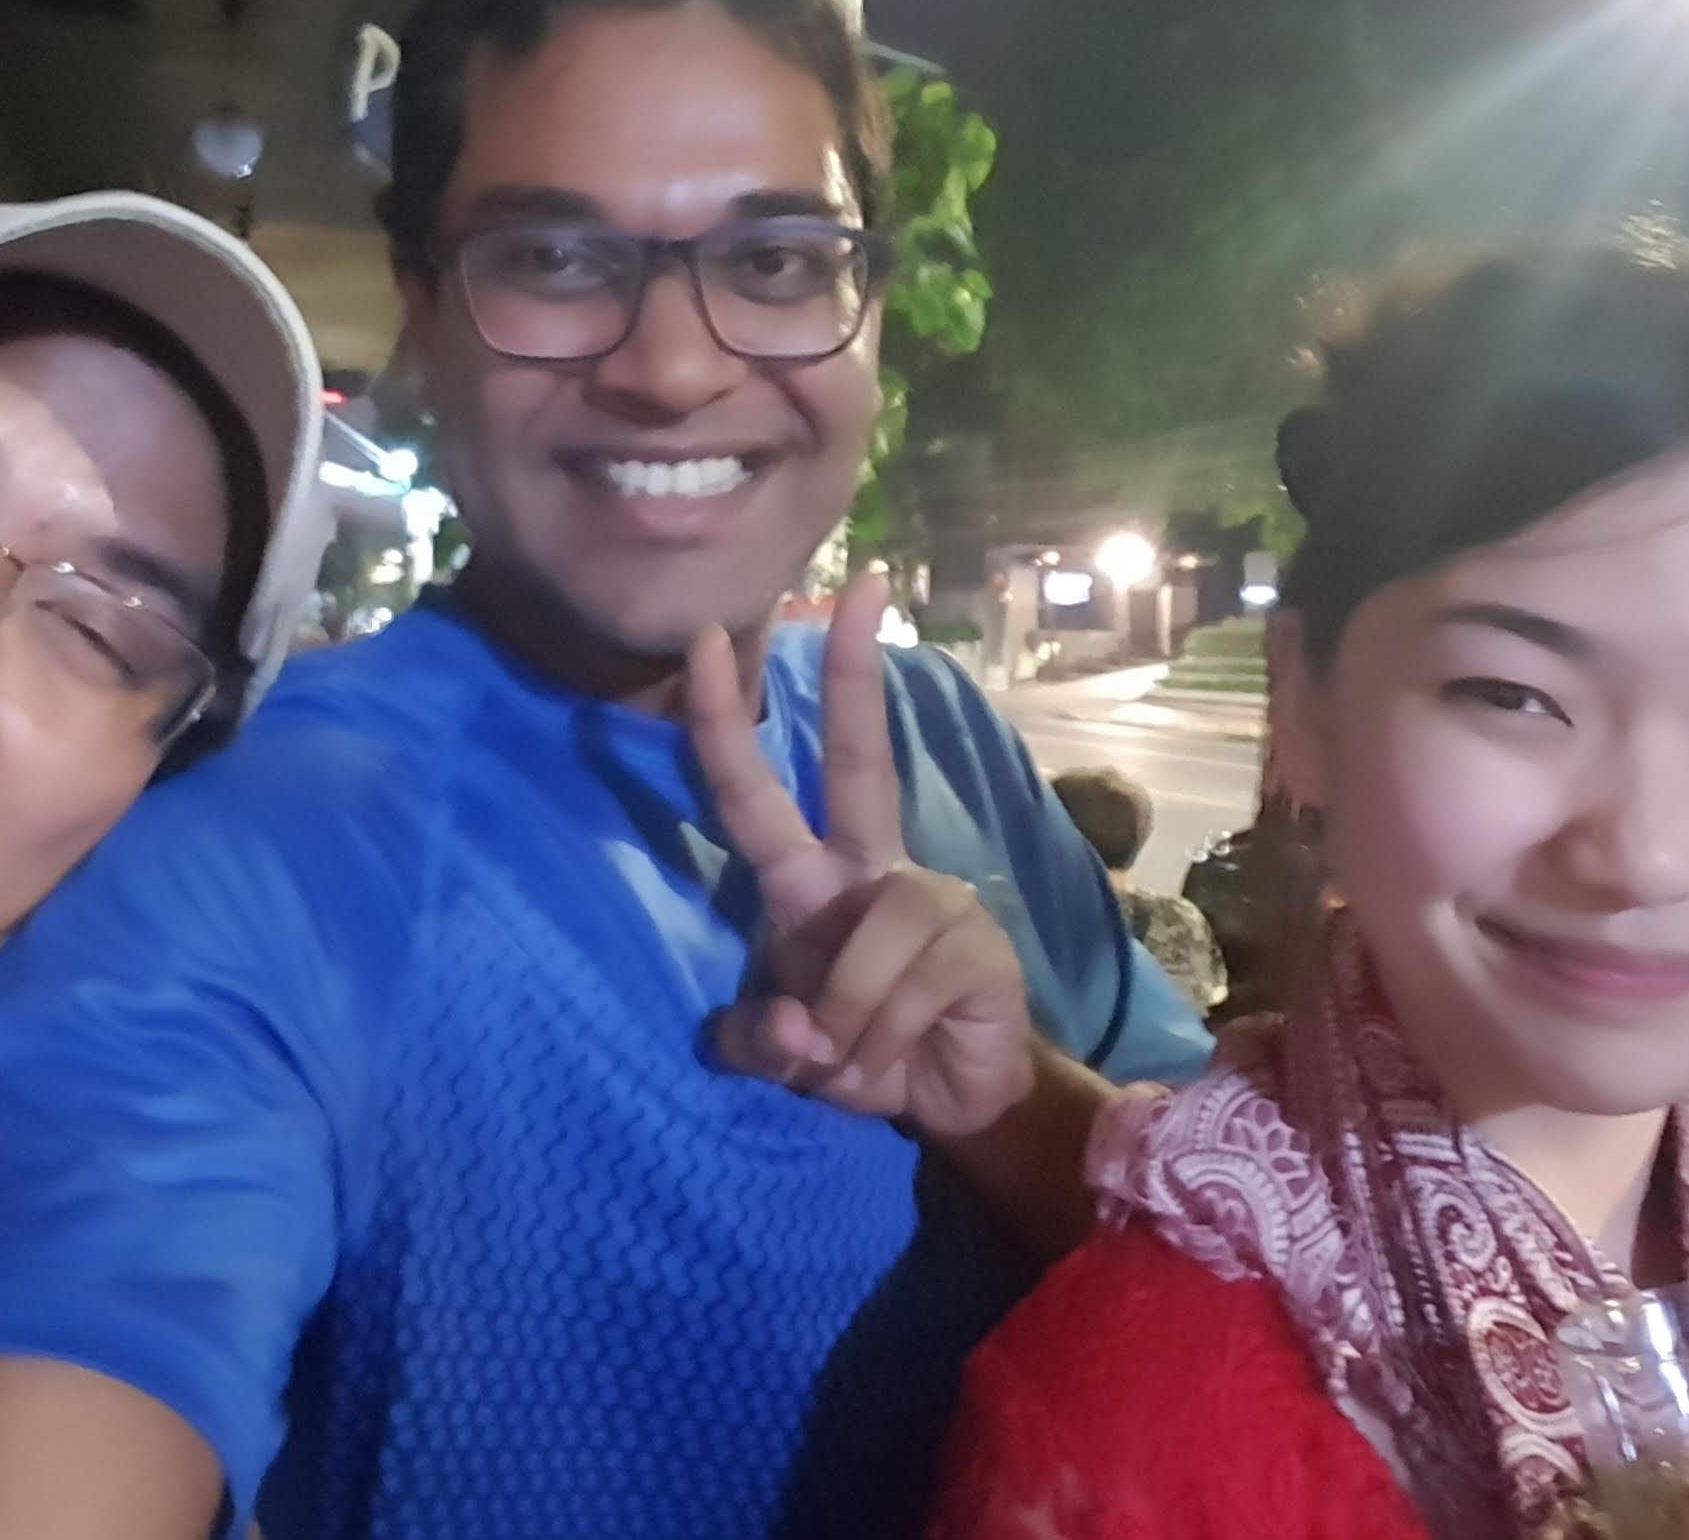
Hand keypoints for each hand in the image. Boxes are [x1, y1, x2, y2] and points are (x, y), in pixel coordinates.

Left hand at [687, 571, 1032, 1137]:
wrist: (958, 1099)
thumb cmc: (866, 1052)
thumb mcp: (789, 1055)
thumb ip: (759, 1042)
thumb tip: (793, 1027)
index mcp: (817, 876)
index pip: (761, 790)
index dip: (728, 720)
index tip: (713, 640)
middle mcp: (875, 865)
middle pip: (860, 758)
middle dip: (852, 673)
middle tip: (852, 590)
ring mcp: (934, 896)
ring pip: (860, 948)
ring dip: (843, 1031)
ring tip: (856, 1064)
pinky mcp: (975, 943)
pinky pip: (898, 994)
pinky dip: (879, 1048)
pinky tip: (897, 1063)